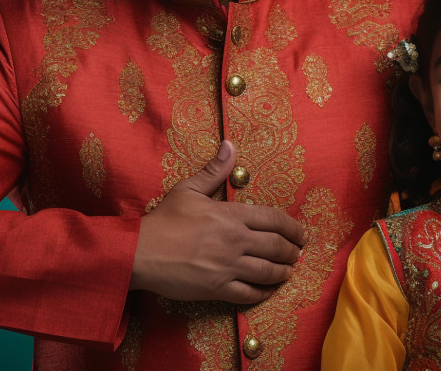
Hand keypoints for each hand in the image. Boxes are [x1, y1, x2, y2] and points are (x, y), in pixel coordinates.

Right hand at [131, 140, 306, 304]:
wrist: (141, 252)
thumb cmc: (164, 220)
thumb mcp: (189, 189)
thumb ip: (214, 170)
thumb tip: (230, 145)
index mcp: (230, 215)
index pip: (273, 219)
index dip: (292, 227)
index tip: (300, 233)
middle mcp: (235, 241)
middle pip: (276, 247)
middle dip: (292, 250)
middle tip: (297, 252)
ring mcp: (228, 266)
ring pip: (267, 272)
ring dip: (282, 272)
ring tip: (288, 271)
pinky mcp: (218, 288)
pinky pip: (249, 294)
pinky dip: (263, 293)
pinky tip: (267, 290)